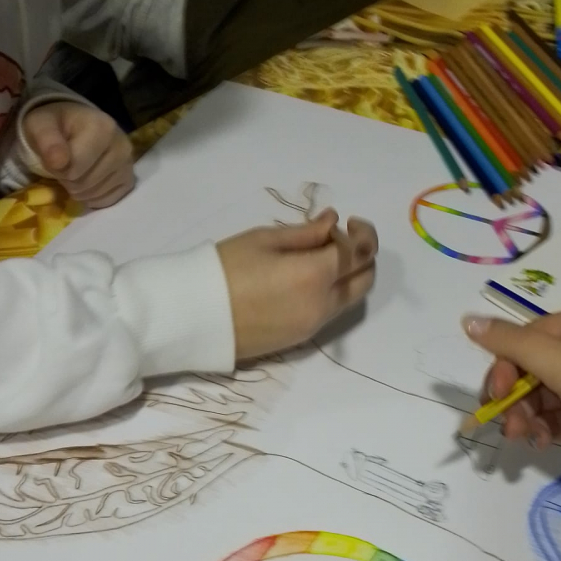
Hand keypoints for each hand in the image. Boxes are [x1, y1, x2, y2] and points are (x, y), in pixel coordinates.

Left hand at [22, 101, 134, 208]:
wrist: (75, 124)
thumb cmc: (56, 126)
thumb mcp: (41, 124)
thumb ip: (46, 140)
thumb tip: (59, 162)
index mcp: (102, 128)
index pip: (74, 168)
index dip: (58, 168)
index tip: (55, 156)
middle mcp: (122, 146)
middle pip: (85, 184)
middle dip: (68, 180)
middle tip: (65, 165)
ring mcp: (128, 166)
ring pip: (94, 195)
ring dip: (79, 190)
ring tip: (76, 171)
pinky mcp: (129, 181)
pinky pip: (106, 201)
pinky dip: (92, 196)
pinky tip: (88, 181)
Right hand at [218, 209, 376, 359]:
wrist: (195, 317)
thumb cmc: (224, 269)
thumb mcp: (263, 240)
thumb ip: (306, 232)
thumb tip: (332, 222)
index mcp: (314, 275)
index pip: (360, 252)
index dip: (362, 233)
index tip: (346, 222)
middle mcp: (322, 304)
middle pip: (366, 280)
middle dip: (362, 257)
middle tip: (337, 241)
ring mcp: (313, 325)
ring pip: (350, 299)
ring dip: (346, 277)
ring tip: (315, 260)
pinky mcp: (301, 339)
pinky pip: (329, 313)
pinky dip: (329, 293)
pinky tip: (301, 281)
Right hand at [464, 312, 560, 527]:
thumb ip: (515, 346)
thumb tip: (467, 319)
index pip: (533, 335)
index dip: (507, 360)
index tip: (495, 389)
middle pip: (532, 367)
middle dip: (512, 393)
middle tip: (502, 418)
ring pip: (540, 397)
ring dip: (523, 415)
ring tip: (521, 436)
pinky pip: (554, 420)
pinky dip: (540, 429)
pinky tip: (537, 442)